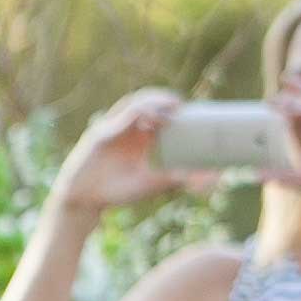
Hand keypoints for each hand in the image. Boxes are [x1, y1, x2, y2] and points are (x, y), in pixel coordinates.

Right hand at [54, 89, 201, 216]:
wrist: (85, 202)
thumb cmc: (119, 191)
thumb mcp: (155, 182)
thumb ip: (181, 178)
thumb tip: (215, 178)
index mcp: (142, 133)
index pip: (162, 108)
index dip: (177, 104)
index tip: (195, 109)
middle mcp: (128, 126)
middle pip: (150, 99)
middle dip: (166, 98)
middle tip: (182, 107)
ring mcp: (113, 127)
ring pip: (135, 102)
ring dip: (153, 101)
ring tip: (170, 108)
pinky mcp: (100, 133)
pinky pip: (119, 118)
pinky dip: (136, 114)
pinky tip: (149, 119)